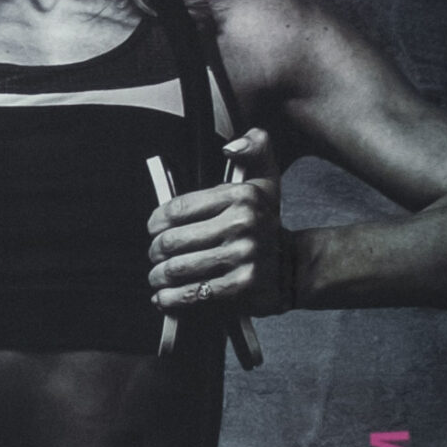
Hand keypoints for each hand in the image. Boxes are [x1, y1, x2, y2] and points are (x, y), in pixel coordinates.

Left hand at [145, 128, 292, 316]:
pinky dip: (171, 299)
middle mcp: (243, 224)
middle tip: (155, 256)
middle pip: (173, 240)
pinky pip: (193, 294)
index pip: (179, 208)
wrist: (293, 265)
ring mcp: (242, 257)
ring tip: (157, 277)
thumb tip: (232, 147)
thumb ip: (254, 148)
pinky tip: (164, 297)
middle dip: (156, 251)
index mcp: (242, 196)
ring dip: (159, 276)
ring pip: (178, 268)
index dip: (157, 221)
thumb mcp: (265, 179)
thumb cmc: (265, 224)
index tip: (153, 228)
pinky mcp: (240, 287)